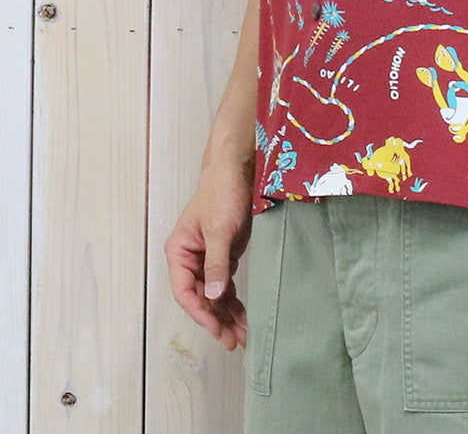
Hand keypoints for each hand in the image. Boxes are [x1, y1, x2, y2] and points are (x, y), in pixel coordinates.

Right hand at [166, 162, 253, 350]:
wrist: (239, 169)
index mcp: (179, 252)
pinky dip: (235, 301)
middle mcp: (190, 259)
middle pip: (200, 297)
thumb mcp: (219, 229)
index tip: (216, 328)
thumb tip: (213, 296)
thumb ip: (216, 263)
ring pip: (215, 295)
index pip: (185, 291)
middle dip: (217, 320)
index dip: (200, 312)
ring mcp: (208, 258)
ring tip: (243, 337)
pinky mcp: (225, 255)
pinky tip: (244, 317)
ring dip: (227, 315)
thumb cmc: (223, 193)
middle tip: (234, 342)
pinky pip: (227, 284)